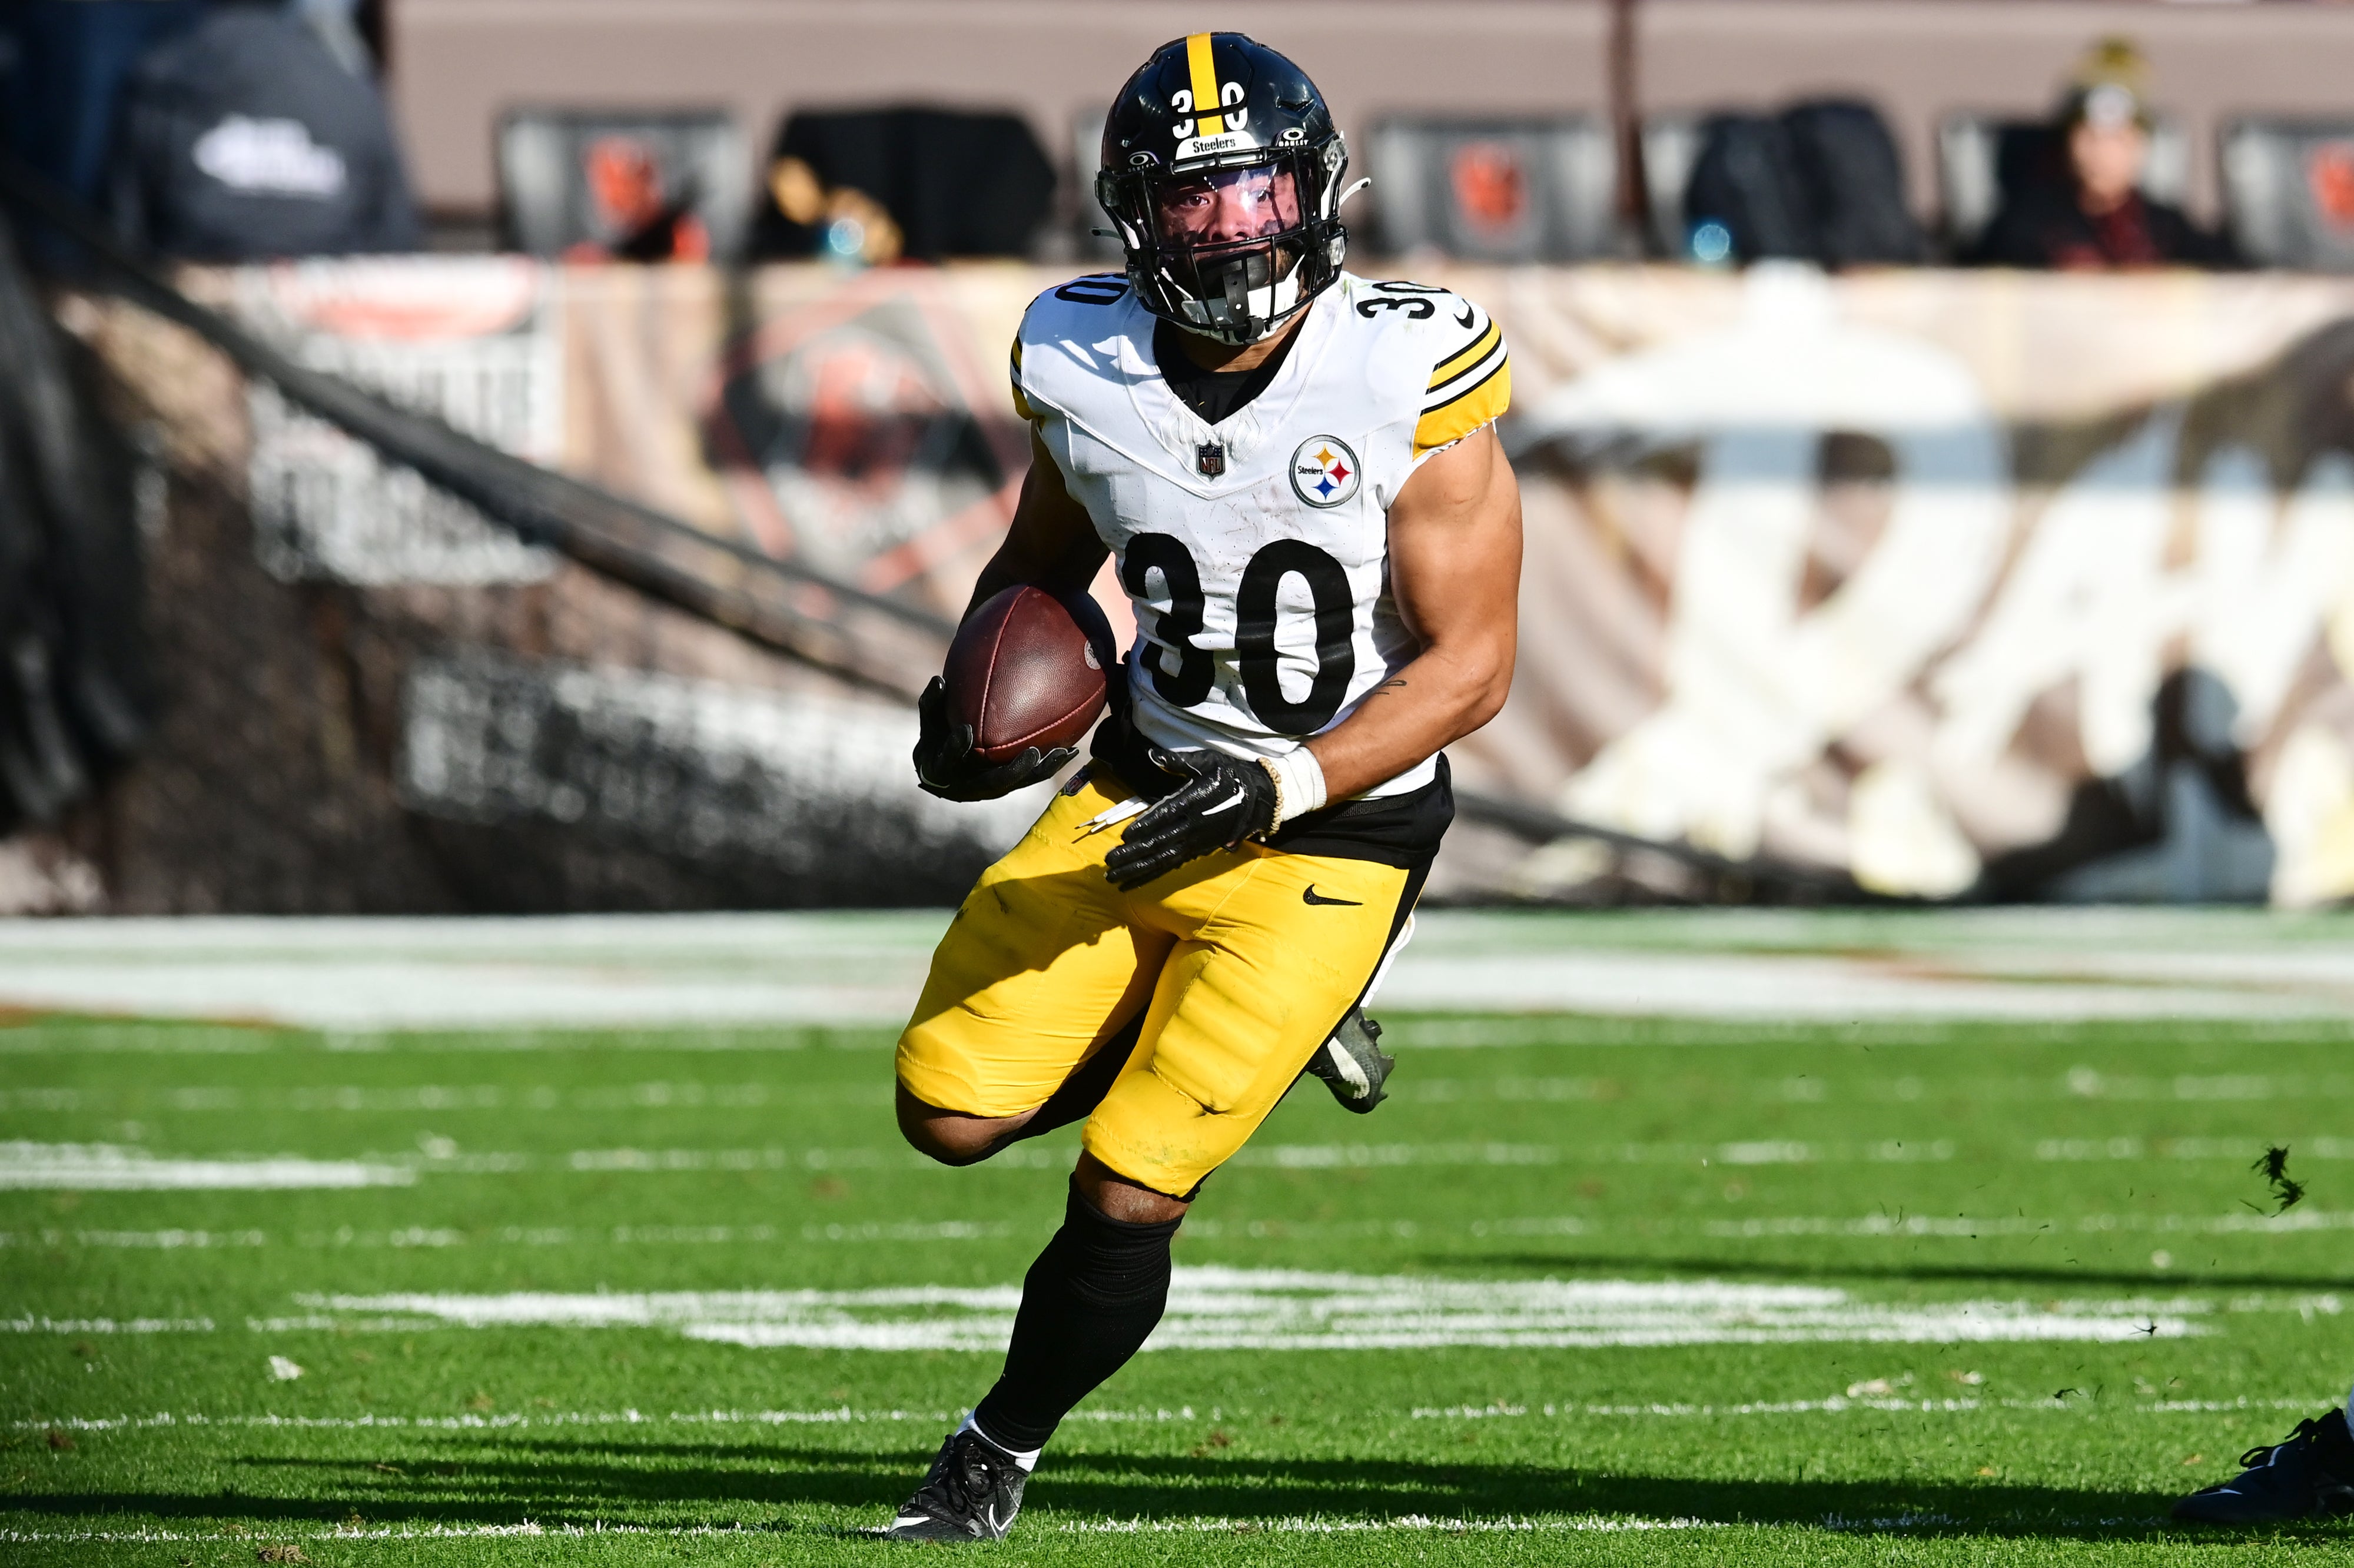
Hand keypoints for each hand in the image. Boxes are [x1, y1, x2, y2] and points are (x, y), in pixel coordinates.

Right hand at [913, 677, 1074, 800]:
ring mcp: (988, 790)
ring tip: (1063, 753)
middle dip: (1014, 770)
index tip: (966, 730)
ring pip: (1018, 785)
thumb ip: (932, 702)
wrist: (942, 770)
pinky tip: (1071, 751)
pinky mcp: (1005, 788)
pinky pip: (1029, 779)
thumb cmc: (935, 737)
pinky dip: (1049, 767)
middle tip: (1033, 753)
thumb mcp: (929, 720)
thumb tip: (939, 680)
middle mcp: (966, 786)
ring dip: (1040, 770)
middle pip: (993, 783)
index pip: (948, 760)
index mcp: (941, 769)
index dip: (956, 747)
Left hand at [1103, 746, 1276, 889]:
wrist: (1261, 798)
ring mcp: (1196, 842)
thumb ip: (1179, 761)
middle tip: (1109, 862)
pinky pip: (1171, 865)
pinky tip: (1133, 882)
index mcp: (1194, 802)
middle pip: (1159, 843)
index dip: (1145, 826)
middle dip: (1133, 854)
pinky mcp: (1198, 851)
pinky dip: (1151, 875)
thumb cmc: (1231, 776)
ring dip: (1137, 870)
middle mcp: (1193, 826)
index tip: (1125, 836)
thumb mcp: (1208, 761)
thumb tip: (1153, 755)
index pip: (1166, 816)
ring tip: (1114, 877)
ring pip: (1162, 860)